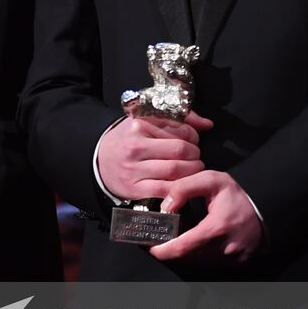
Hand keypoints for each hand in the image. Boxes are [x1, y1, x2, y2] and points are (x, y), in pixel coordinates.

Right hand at [96, 111, 211, 200]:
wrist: (99, 160)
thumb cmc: (129, 140)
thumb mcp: (148, 122)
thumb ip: (179, 119)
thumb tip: (207, 124)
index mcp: (140, 125)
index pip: (180, 130)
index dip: (193, 137)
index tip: (192, 141)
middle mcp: (135, 145)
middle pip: (180, 150)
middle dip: (195, 155)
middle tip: (194, 157)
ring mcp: (134, 168)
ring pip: (176, 170)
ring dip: (191, 171)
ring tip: (192, 169)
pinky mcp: (133, 187)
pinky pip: (165, 189)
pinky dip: (179, 187)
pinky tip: (181, 183)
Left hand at [148, 170, 263, 265]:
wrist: (266, 207)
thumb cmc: (236, 194)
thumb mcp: (211, 180)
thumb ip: (184, 188)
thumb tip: (166, 206)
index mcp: (216, 227)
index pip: (182, 248)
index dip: (162, 251)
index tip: (150, 247)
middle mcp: (225, 248)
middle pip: (187, 257)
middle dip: (170, 251)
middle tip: (158, 240)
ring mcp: (232, 258)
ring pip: (198, 263)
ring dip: (184, 254)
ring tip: (174, 241)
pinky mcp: (236, 263)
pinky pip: (210, 264)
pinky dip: (198, 256)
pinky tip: (193, 244)